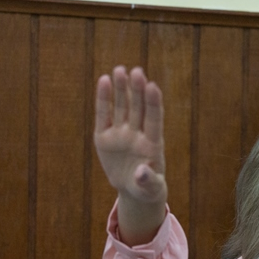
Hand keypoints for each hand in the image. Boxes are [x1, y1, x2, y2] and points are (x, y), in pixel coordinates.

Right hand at [94, 66, 166, 205]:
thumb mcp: (150, 188)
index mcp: (153, 145)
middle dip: (137, 91)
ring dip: (122, 88)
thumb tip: (142, 172)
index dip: (154, 104)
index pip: (154, 120)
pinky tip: (104, 81)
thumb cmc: (148, 187)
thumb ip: (148, 180)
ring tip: (120, 70)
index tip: (153, 86)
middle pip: (138, 109)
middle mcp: (138, 134)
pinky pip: (104, 114)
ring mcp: (121, 133)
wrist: (134, 189)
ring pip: (122, 107)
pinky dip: (103, 99)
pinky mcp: (105, 136)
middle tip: (137, 71)